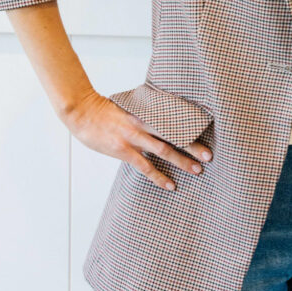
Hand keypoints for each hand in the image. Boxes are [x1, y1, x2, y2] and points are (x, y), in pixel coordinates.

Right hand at [62, 89, 212, 190]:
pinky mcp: (123, 149)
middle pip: (174, 134)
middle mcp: (143, 122)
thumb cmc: (106, 110)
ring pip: (164, 149)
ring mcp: (133, 136)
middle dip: (193, 145)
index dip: (191, 125)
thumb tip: (163, 118)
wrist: (82, 113)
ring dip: (182, 161)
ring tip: (197, 170)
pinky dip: (159, 176)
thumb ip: (146, 112)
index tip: (208, 131)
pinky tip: (170, 185)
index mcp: (146, 110)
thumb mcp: (130, 105)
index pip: (174, 118)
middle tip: (209, 155)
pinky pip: (145, 166)